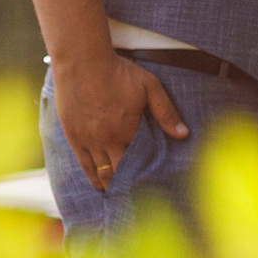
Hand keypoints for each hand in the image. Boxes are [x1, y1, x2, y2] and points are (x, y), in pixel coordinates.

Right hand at [54, 48, 189, 193]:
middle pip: (118, 173)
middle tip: (135, 194)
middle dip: (127, 185)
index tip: (151, 187)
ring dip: (110, 184)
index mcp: (127, 131)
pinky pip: (83, 165)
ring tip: (117, 193)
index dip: (144, 176)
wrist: (82, 62)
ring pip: (100, 172)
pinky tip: (98, 184)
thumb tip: (184, 134)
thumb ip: (166, 112)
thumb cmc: (118, 72)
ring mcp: (88, 140)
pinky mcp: (73, 137)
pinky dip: (92, 177)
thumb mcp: (149, 87)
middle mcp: (107, 141)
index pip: (138, 163)